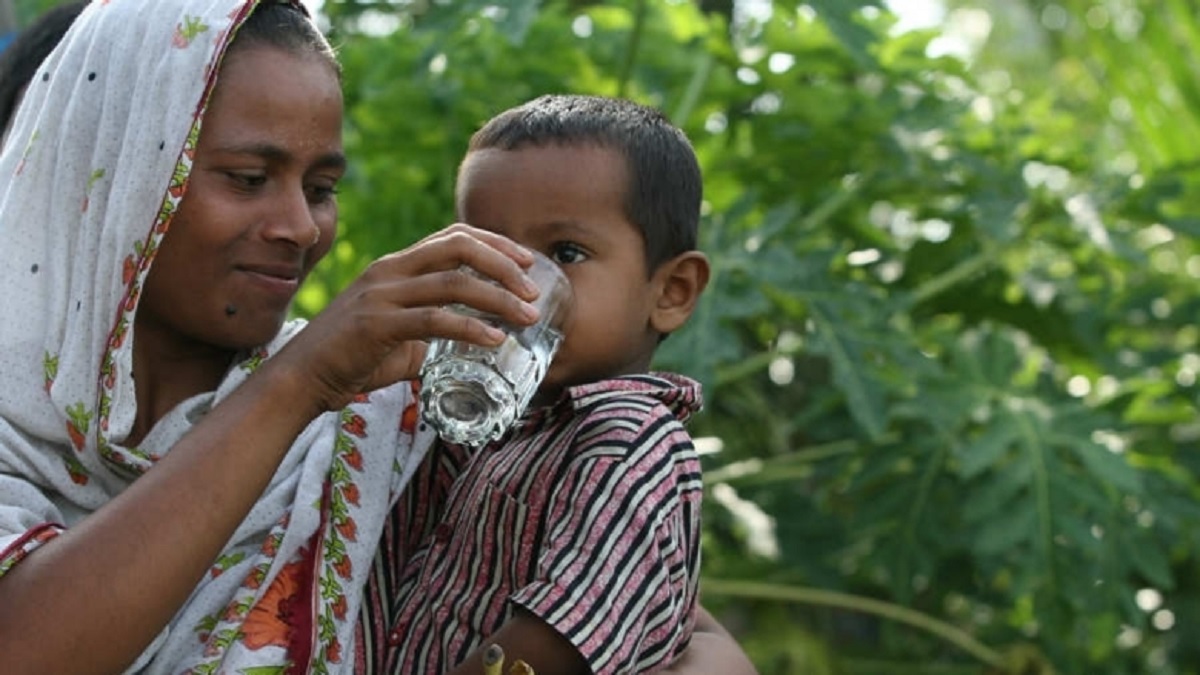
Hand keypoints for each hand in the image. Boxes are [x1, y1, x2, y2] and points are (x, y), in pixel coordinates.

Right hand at [270, 223, 541, 412]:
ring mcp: (382, 295)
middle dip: (504, 264)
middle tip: (534, 290)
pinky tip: (495, 340)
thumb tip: (470, 342)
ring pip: (453, 282)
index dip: (495, 243)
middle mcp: (390, 271)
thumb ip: (431, 332)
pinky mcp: (376, 324)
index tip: (528, 261)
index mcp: (396, 266)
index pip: (453, 236)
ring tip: (527, 317)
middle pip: (459, 247)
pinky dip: (470, 327)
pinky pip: (434, 319)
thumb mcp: (398, 336)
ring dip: (498, 297)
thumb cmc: (350, 358)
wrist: (300, 379)